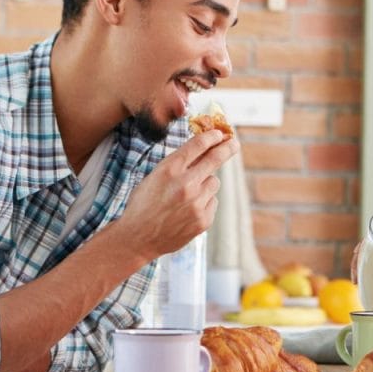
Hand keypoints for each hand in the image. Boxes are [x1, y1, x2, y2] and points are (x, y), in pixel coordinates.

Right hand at [117, 130, 237, 261]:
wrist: (137, 238)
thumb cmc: (143, 204)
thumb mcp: (154, 177)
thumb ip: (177, 164)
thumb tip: (203, 149)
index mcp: (170, 170)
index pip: (198, 144)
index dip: (212, 136)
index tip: (219, 134)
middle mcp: (186, 184)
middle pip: (215, 158)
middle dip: (228, 148)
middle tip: (234, 143)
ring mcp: (197, 203)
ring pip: (214, 182)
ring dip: (205, 184)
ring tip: (186, 196)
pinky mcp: (204, 219)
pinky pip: (212, 201)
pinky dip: (204, 203)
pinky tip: (187, 211)